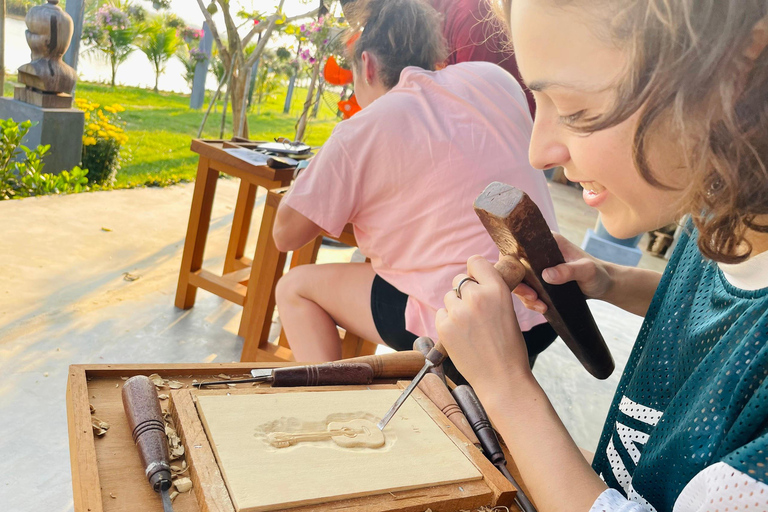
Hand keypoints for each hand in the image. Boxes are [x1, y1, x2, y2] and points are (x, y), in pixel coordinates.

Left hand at [435, 255, 530, 391]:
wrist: (502, 378)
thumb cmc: (509, 346)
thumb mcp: (507, 310)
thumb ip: (490, 292)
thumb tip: (471, 280)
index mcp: (497, 289)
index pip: (475, 261)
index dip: (475, 272)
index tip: (476, 281)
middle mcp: (477, 297)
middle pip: (459, 280)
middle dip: (464, 292)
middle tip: (475, 312)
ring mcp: (458, 312)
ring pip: (449, 297)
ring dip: (455, 308)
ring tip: (470, 328)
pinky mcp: (444, 327)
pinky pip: (440, 314)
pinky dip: (447, 322)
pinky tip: (461, 336)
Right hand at [513, 233, 612, 313]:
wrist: (604, 285)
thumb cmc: (598, 273)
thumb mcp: (587, 270)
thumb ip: (569, 271)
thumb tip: (547, 275)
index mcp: (546, 241)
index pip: (517, 244)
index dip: (509, 259)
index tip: (518, 277)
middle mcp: (537, 252)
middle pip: (513, 265)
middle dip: (517, 284)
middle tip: (531, 296)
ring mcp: (537, 268)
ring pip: (518, 281)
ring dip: (524, 296)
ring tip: (540, 306)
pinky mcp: (539, 281)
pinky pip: (526, 291)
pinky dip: (530, 301)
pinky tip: (543, 308)